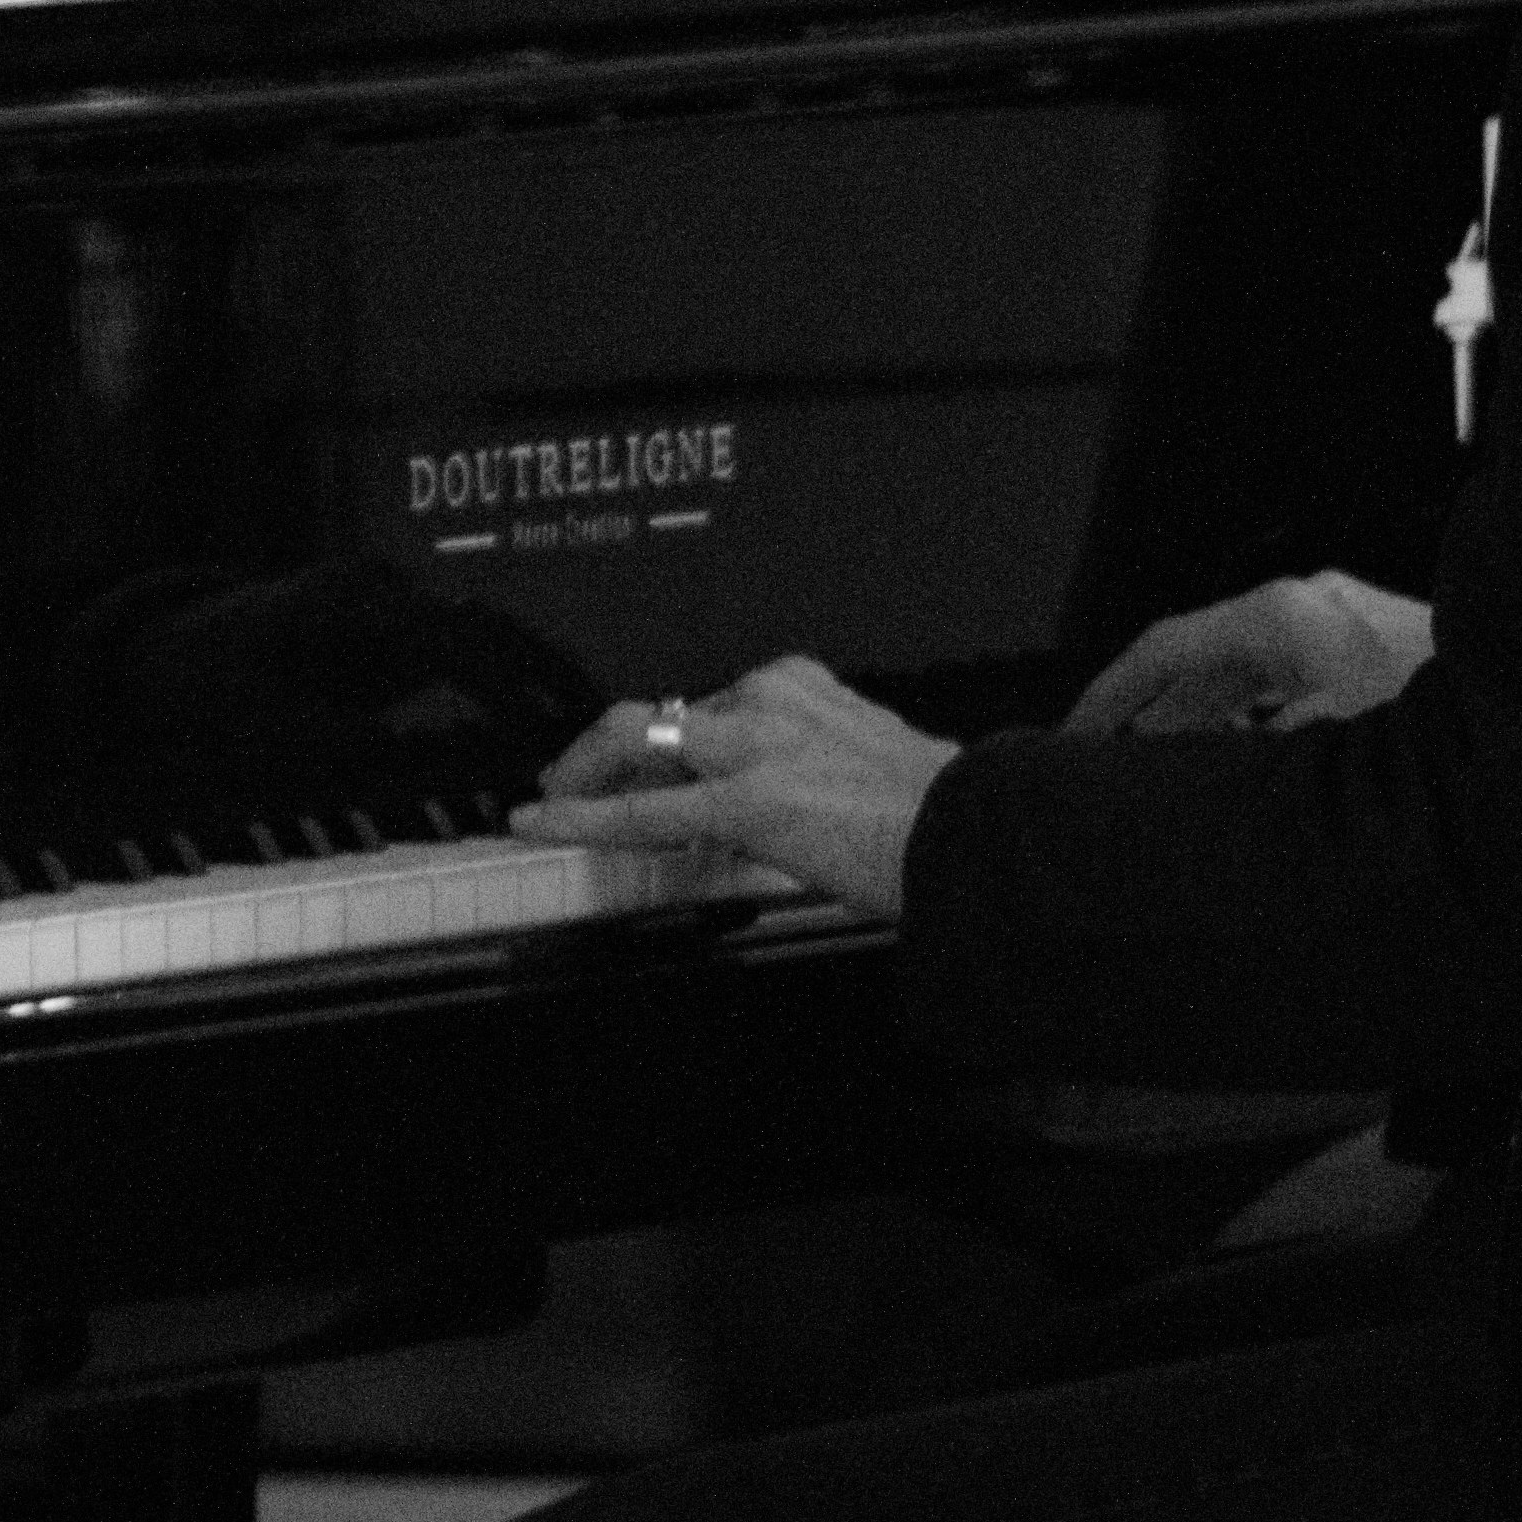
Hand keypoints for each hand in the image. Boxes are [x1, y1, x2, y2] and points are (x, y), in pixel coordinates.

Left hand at [515, 655, 952, 919]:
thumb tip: (790, 814)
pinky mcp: (746, 799)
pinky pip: (643, 810)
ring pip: (638, 741)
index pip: (708, 707)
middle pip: (663, 716)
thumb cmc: (944, 816)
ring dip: (585, 773)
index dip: (669, 743)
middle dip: (608, 749)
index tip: (653, 763)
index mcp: (803, 687)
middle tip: (574, 776)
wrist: (978, 834)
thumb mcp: (872, 766)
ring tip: (552, 801)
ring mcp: (755, 746)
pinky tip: (543, 822)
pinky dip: (582, 815)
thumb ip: (819, 771)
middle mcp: (772, 699)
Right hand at [1055, 572, 1433, 742]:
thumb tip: (1193, 779)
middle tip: (1106, 778)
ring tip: (1169, 788)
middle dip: (1151, 721)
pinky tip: (1252, 774)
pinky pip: (1286, 684)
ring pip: (1244, 677)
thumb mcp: (1332, 744)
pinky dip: (1255, 725)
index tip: (1070, 739)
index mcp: (1282, 616)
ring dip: (1206, 729)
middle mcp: (1304, 607)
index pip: (1164, 649)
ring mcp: (1338, 621)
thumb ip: (1252, 757)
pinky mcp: (1369, 646)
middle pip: (1199, 664)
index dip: (1109, 697)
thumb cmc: (1452, 716)